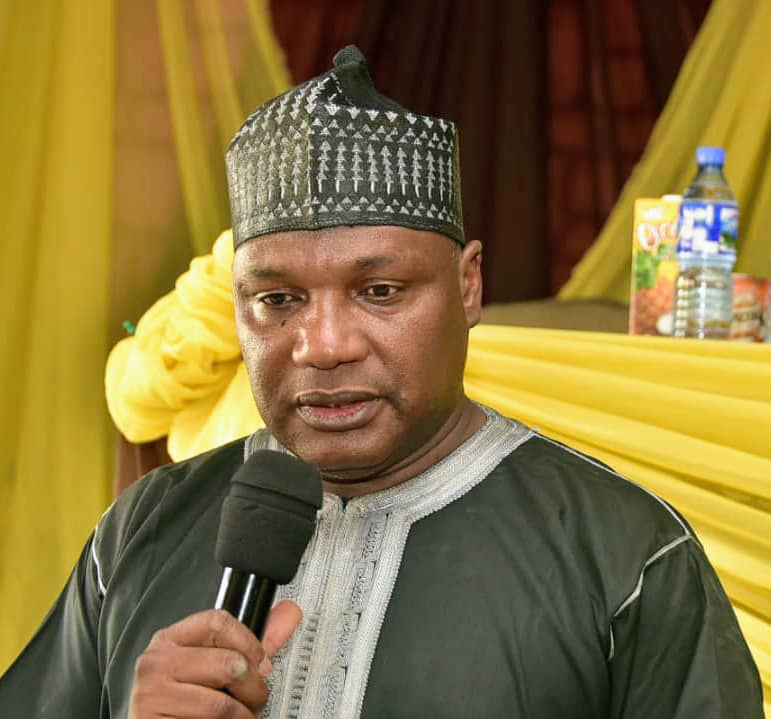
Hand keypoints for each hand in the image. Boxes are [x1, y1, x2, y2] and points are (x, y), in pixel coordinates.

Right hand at [128, 601, 300, 717]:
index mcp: (171, 640)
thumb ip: (253, 642)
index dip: (249, 642)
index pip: (217, 622)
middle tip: (253, 698)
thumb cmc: (187, 701)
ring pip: (221, 703)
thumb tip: (289, 612)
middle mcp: (156, 663)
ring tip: (240, 717)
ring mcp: (151, 696)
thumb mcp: (216, 665)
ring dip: (242, 716)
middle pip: (228, 662)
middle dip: (253, 687)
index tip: (260, 661)